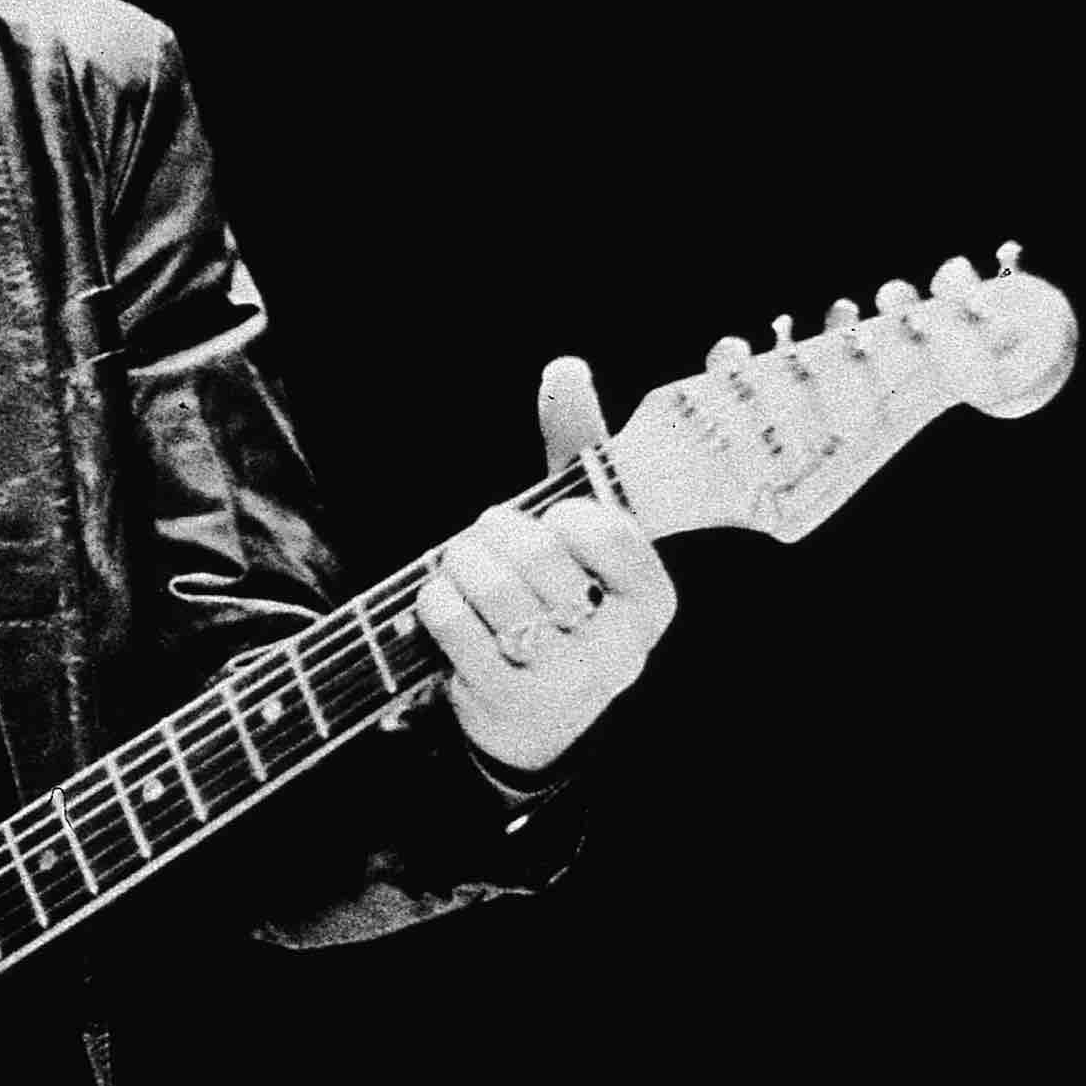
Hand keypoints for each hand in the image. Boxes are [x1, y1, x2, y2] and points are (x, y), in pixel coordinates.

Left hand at [415, 355, 674, 773]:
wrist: (536, 717)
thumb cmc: (559, 598)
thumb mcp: (581, 534)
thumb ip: (579, 448)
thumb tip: (566, 367)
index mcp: (651, 600)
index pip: (606, 529)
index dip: (564, 516)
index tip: (556, 524)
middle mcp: (618, 647)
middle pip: (537, 551)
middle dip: (495, 531)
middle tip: (488, 538)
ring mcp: (563, 680)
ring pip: (490, 583)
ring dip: (458, 560)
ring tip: (461, 566)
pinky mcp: (503, 700)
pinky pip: (450, 618)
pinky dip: (433, 597)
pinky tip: (443, 603)